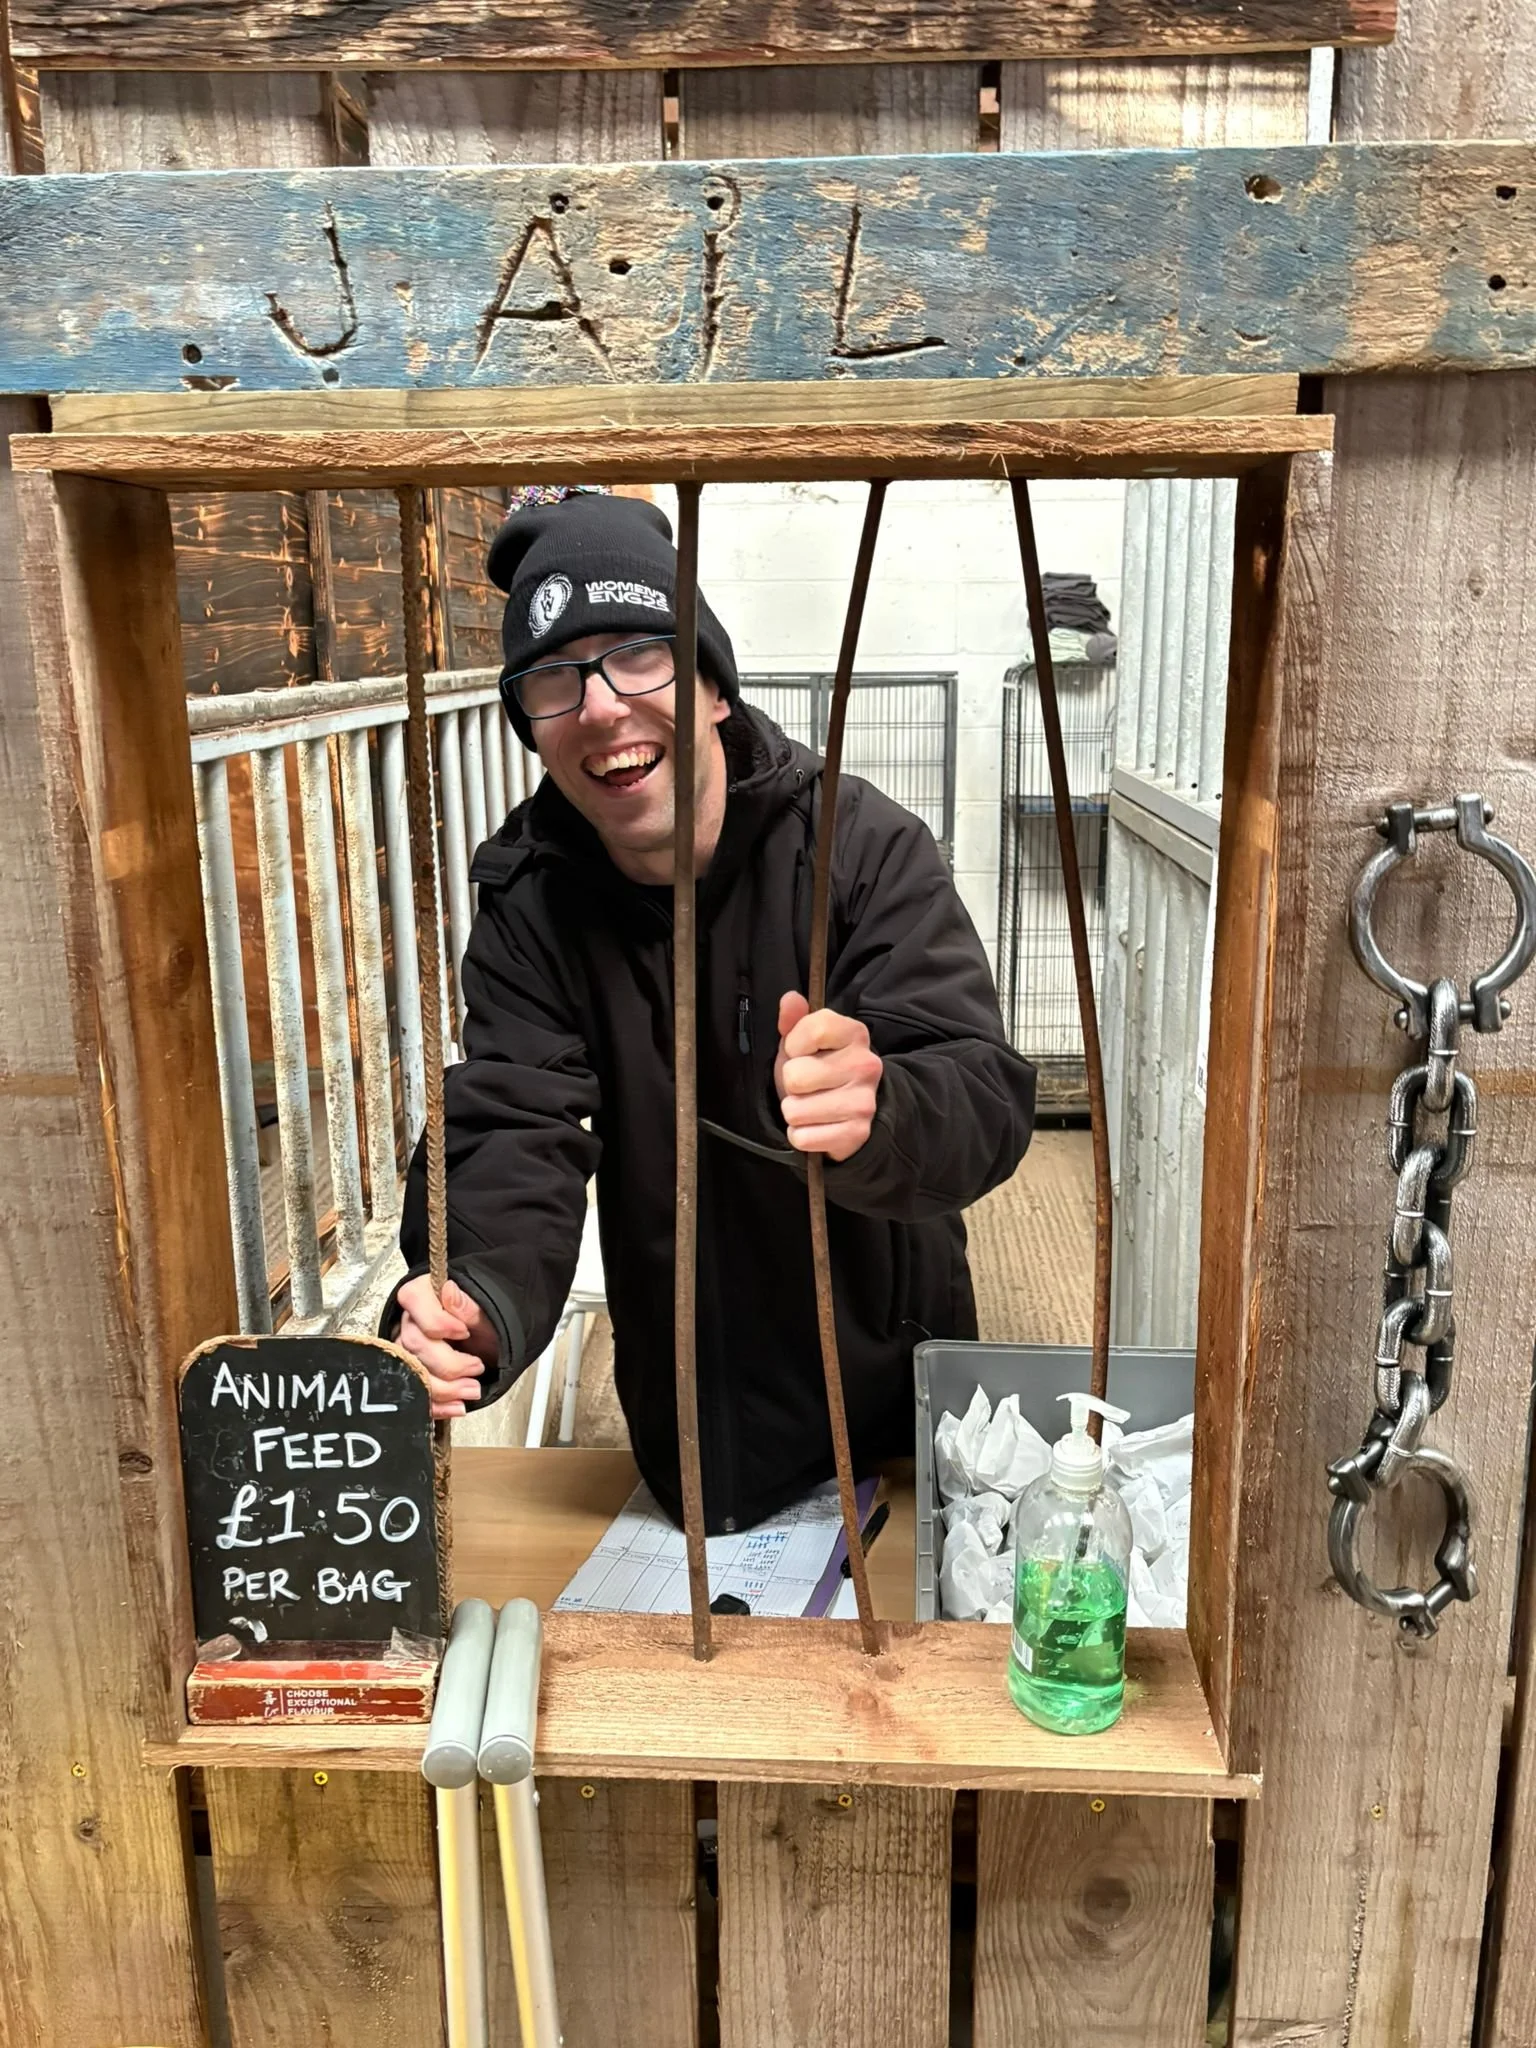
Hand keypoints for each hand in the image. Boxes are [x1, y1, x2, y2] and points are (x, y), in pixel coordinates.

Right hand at [395, 1276, 498, 1419]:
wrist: (489, 1342)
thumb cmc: (486, 1321)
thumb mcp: (486, 1309)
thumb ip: (467, 1304)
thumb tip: (449, 1292)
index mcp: (422, 1295)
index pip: (413, 1301)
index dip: (438, 1322)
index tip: (464, 1332)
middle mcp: (409, 1321)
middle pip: (414, 1344)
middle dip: (448, 1364)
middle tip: (476, 1368)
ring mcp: (406, 1349)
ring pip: (411, 1372)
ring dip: (445, 1389)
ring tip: (472, 1390)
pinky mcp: (412, 1375)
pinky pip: (415, 1394)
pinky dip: (437, 1405)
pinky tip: (456, 1406)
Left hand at [774, 991, 882, 1161]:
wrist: (849, 1113)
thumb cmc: (818, 1070)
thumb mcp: (803, 1042)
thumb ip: (794, 1019)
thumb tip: (790, 1000)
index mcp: (854, 1034)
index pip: (814, 1030)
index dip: (794, 1044)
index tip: (799, 1053)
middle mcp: (866, 1065)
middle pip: (796, 1075)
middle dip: (791, 1083)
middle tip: (806, 1085)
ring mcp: (864, 1102)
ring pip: (794, 1109)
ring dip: (794, 1111)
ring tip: (810, 1105)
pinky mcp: (856, 1133)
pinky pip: (802, 1137)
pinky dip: (801, 1135)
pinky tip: (816, 1126)